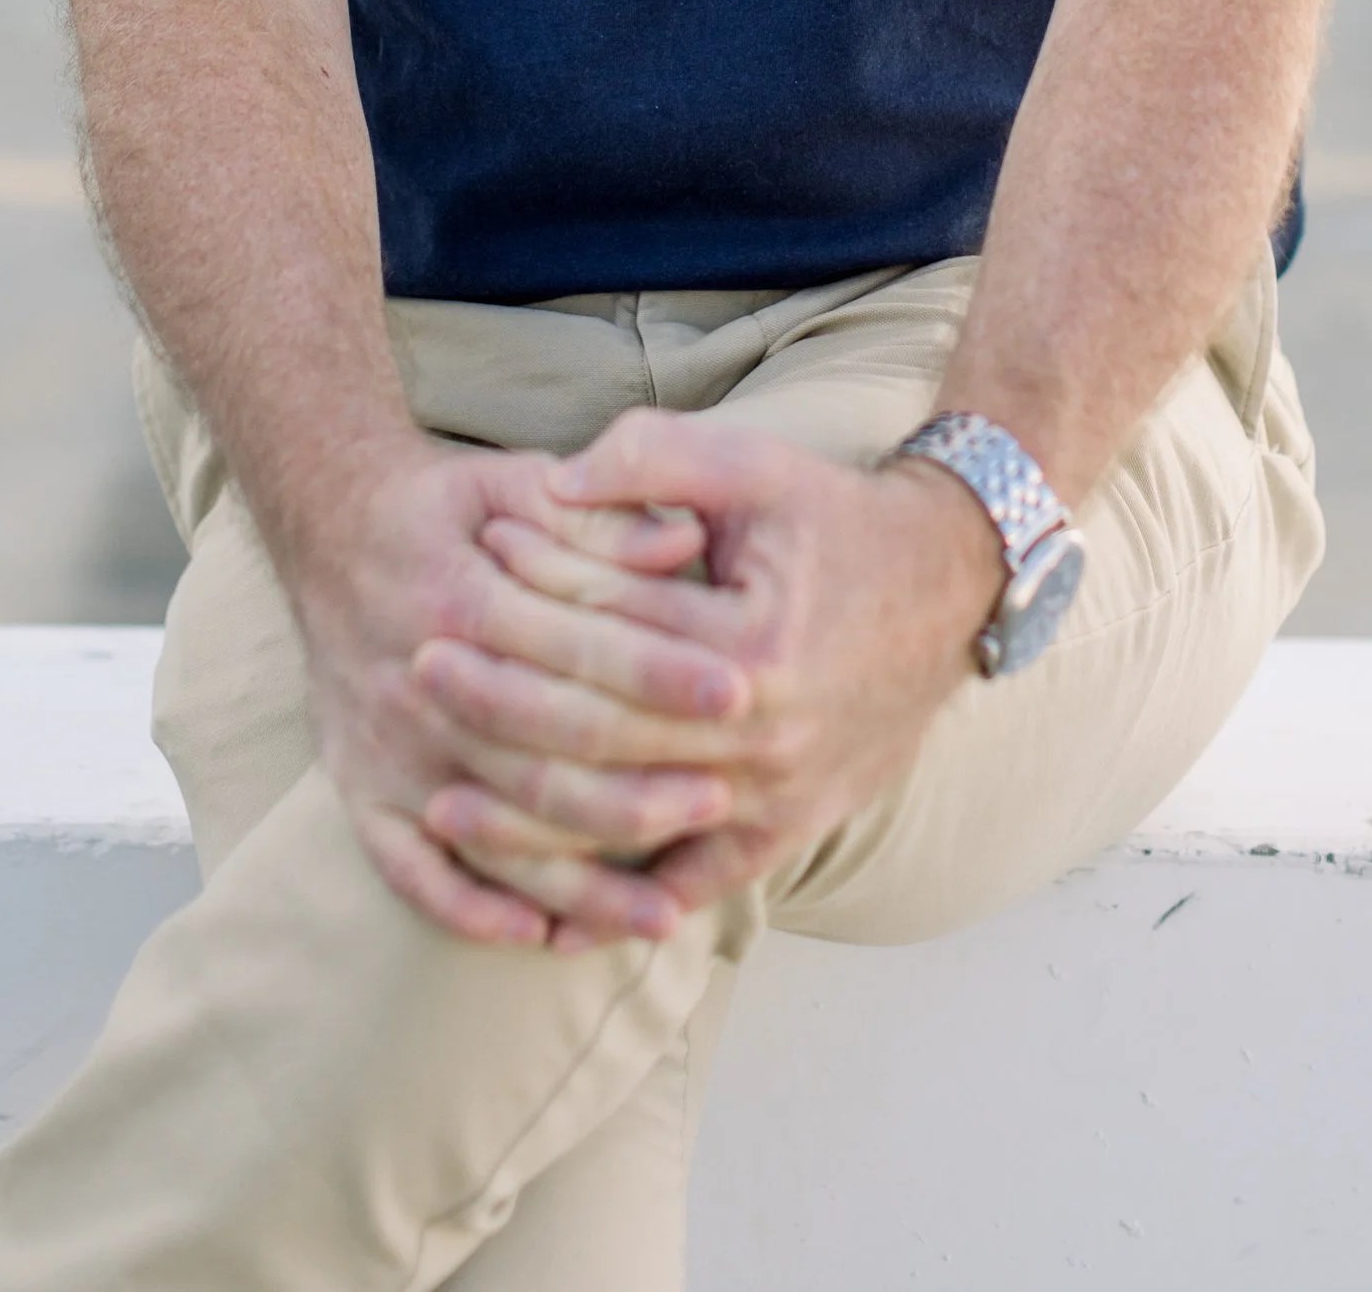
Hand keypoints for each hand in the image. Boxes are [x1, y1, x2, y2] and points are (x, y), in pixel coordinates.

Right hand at [287, 434, 748, 947]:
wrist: (328, 527)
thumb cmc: (447, 509)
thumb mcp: (517, 481)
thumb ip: (599, 516)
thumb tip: (682, 542)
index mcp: (459, 598)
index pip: (575, 648)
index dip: (660, 670)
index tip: (739, 690)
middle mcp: (417, 684)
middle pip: (541, 755)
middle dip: (639, 785)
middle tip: (725, 798)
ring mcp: (386, 749)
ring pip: (493, 832)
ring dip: (581, 877)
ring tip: (664, 910)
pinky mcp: (359, 791)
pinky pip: (409, 872)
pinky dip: (471, 909)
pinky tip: (541, 932)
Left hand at [408, 414, 1004, 937]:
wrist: (950, 585)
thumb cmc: (838, 518)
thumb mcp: (755, 463)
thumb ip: (651, 459)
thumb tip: (550, 489)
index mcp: (754, 644)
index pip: (613, 629)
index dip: (531, 595)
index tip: (463, 575)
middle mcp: (766, 736)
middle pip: (603, 732)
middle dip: (501, 706)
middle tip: (420, 673)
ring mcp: (779, 797)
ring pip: (631, 824)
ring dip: (530, 821)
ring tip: (441, 804)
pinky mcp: (788, 832)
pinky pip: (691, 887)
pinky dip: (617, 903)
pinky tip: (542, 911)